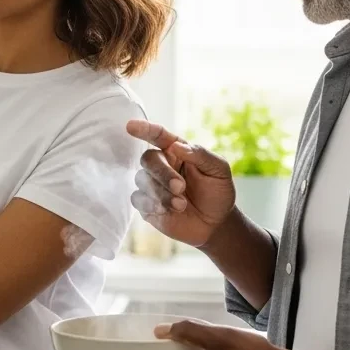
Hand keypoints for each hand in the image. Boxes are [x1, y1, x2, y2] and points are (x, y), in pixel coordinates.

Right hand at [126, 120, 235, 246]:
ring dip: (161, 193)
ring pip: (142, 180)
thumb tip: (176, 146)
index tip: (131, 126)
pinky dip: (151, 204)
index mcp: (177, 151)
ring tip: (182, 205)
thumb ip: (200, 155)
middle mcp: (162, 165)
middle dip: (162, 173)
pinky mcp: (146, 204)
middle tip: (181, 187)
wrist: (215, 224)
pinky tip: (165, 211)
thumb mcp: (219, 170)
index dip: (145, 129)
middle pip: (148, 159)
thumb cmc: (218, 192)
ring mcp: (151, 185)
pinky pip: (137, 198)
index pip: (159, 136)